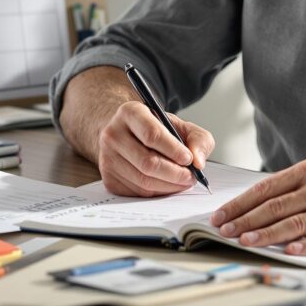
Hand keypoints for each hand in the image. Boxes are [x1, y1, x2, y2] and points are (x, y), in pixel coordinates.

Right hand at [98, 102, 214, 196]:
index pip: (151, 134)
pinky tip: (167, 185)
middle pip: (147, 162)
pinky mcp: (108, 179)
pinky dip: (158, 192)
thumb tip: (198, 161)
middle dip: (175, 173)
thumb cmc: (155, 129)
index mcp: (130, 112)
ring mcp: (107, 158)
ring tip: (184, 181)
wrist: (127, 134)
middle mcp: (113, 134)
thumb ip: (198, 138)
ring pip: (143, 180)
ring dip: (169, 186)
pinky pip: (137, 192)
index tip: (189, 159)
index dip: (173, 150)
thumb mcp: (179, 125)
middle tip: (191, 177)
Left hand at [210, 159, 305, 254]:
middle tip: (225, 231)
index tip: (222, 215)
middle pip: (274, 207)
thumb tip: (255, 204)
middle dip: (245, 220)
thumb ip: (292, 187)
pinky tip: (287, 252)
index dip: (240, 203)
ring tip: (245, 241)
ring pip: (292, 224)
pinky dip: (302, 247)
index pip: (266, 188)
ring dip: (265, 234)